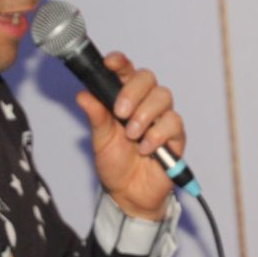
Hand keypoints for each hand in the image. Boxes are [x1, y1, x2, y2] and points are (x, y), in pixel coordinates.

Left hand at [75, 52, 185, 220]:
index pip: (126, 70)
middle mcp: (145, 102)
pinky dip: (157, 134)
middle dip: (132, 92)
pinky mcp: (175, 136)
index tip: (110, 63)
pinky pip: (173, 122)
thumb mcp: (99, 139)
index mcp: (125, 97)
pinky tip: (145, 148)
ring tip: (131, 136)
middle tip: (120, 112)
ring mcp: (162, 117)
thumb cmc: (114, 163)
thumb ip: (95, 116)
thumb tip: (82, 95)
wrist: (129, 194)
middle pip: (147, 78)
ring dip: (144, 115)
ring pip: (163, 96)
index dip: (120, 62)